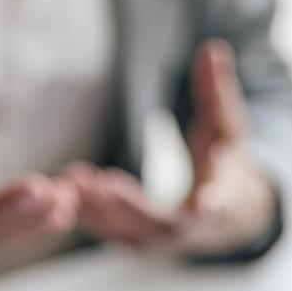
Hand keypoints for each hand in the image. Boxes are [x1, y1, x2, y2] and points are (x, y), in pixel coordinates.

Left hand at [66, 39, 275, 258]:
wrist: (223, 213)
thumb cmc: (225, 165)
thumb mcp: (228, 128)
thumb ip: (219, 93)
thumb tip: (213, 48)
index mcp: (219, 202)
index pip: (218, 205)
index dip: (213, 204)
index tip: (205, 202)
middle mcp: (188, 230)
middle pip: (158, 223)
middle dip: (127, 206)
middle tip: (94, 182)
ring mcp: (159, 242)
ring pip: (125, 232)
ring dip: (97, 210)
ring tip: (71, 179)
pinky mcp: (135, 242)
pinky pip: (108, 232)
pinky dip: (87, 214)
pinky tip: (64, 190)